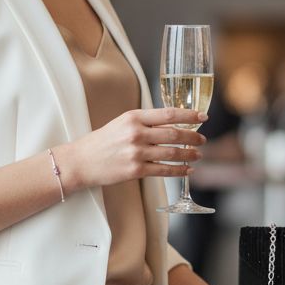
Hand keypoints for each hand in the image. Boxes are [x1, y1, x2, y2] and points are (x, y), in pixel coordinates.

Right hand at [58, 107, 207, 190]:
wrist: (81, 161)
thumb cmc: (102, 142)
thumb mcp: (122, 123)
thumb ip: (144, 122)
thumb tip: (172, 124)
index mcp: (133, 117)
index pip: (168, 114)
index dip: (189, 115)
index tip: (202, 117)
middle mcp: (136, 133)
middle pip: (174, 133)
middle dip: (192, 137)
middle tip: (202, 139)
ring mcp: (136, 152)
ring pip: (172, 153)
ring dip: (189, 154)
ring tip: (197, 155)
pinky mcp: (135, 170)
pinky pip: (164, 170)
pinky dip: (179, 170)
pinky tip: (187, 169)